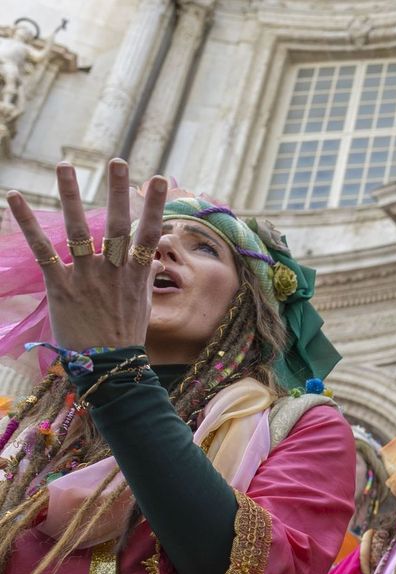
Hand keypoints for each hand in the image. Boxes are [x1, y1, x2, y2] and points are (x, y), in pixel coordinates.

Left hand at [6, 159, 166, 351]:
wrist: (109, 368)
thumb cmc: (125, 337)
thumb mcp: (143, 303)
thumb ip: (143, 273)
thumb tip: (151, 252)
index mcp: (136, 275)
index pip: (148, 233)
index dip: (154, 205)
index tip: (159, 179)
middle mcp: (114, 272)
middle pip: (118, 225)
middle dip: (119, 192)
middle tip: (117, 162)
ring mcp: (87, 277)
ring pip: (80, 230)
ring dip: (72, 195)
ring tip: (66, 165)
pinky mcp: (61, 286)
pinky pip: (42, 250)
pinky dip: (27, 223)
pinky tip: (15, 197)